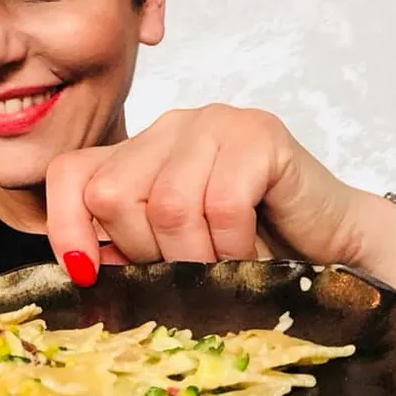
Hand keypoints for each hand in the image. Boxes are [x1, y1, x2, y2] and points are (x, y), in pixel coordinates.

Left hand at [46, 104, 395, 285]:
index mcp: (140, 150)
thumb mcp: (171, 249)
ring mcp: (215, 123)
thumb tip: (79, 267)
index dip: (66, 224)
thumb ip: (126, 245)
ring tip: (223, 267)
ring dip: (196, 257)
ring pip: (168, 204)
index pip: (70, 172)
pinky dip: (234, 247)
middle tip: (187, 270)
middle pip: (113, 193)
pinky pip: (222, 204)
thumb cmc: (249, 249)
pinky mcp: (259, 134)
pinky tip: (251, 255)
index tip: (86, 272)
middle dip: (146, 252)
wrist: (330, 244)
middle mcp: (171, 126)